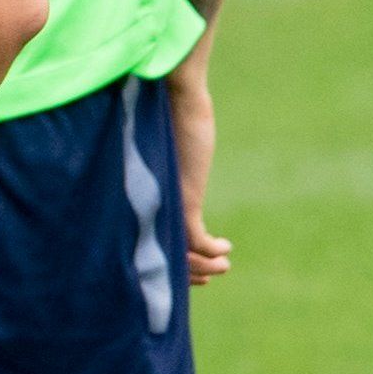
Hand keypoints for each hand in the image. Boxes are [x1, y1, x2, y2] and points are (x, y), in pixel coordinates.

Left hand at [167, 61, 229, 284]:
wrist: (176, 98)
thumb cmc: (167, 117)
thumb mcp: (170, 152)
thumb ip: (169, 171)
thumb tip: (177, 172)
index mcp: (146, 198)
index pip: (153, 245)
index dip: (173, 263)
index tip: (196, 272)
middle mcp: (153, 205)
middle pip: (166, 256)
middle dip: (190, 272)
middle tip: (213, 275)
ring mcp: (167, 205)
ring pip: (182, 253)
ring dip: (205, 266)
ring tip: (224, 266)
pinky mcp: (185, 199)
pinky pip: (196, 240)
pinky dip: (211, 250)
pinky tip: (226, 247)